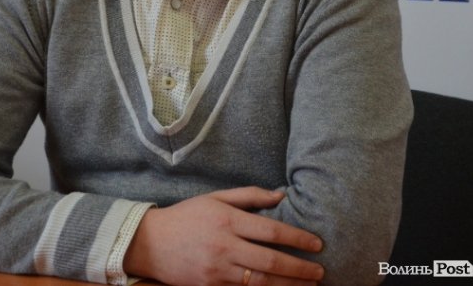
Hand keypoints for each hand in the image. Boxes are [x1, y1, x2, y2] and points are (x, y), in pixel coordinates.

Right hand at [123, 186, 323, 285]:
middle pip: (271, 261)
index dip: (298, 239)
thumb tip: (280, 196)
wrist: (151, 242)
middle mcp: (225, 245)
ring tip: (310, 285)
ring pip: (262, 282)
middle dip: (300, 268)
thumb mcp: (215, 197)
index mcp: (228, 219)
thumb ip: (249, 195)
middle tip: (321, 271)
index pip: (272, 231)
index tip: (317, 244)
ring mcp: (218, 270)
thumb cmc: (187, 215)